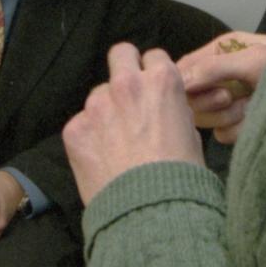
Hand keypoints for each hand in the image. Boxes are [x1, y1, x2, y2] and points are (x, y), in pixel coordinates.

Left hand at [63, 44, 203, 203]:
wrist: (150, 212)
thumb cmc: (180, 177)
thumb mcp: (190, 133)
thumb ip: (172, 108)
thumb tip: (162, 105)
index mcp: (162, 81)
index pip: (153, 56)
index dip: (153, 73)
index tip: (152, 88)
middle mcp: (127, 85)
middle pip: (120, 54)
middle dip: (125, 69)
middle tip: (128, 95)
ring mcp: (97, 105)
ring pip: (98, 94)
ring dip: (106, 110)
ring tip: (116, 142)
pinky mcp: (75, 128)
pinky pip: (81, 123)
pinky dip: (90, 136)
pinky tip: (102, 158)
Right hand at [177, 31, 265, 144]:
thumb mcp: (254, 60)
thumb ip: (214, 68)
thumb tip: (181, 79)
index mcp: (222, 51)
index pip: (185, 66)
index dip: (183, 82)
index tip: (191, 91)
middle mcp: (222, 76)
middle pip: (189, 97)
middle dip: (209, 100)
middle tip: (230, 97)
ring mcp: (230, 102)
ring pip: (204, 118)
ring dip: (225, 115)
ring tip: (248, 106)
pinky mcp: (239, 125)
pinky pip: (221, 134)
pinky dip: (237, 130)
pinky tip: (254, 120)